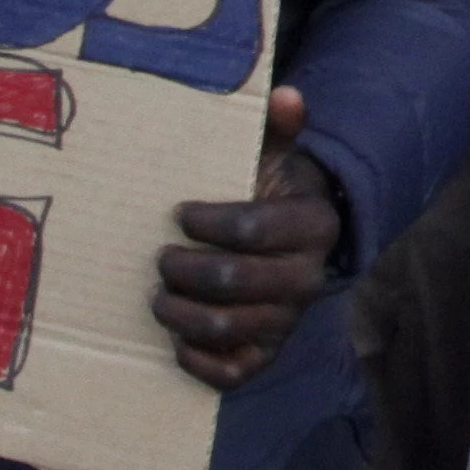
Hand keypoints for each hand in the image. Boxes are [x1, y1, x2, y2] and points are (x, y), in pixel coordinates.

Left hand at [153, 88, 340, 389]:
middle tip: (160, 257)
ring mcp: (287, 321)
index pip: (253, 229)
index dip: (208, 222)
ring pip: (227, 327)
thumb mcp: (278, 155)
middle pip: (234, 281)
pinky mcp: (267, 355)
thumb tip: (285, 95)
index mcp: (312, 225)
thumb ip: (280, 126)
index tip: (179, 213)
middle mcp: (307, 278)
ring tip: (156, 295)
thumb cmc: (273, 194)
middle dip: (185, 269)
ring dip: (181, 313)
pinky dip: (198, 361)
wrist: (299, 247)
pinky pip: (233, 373)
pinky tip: (175, 340)